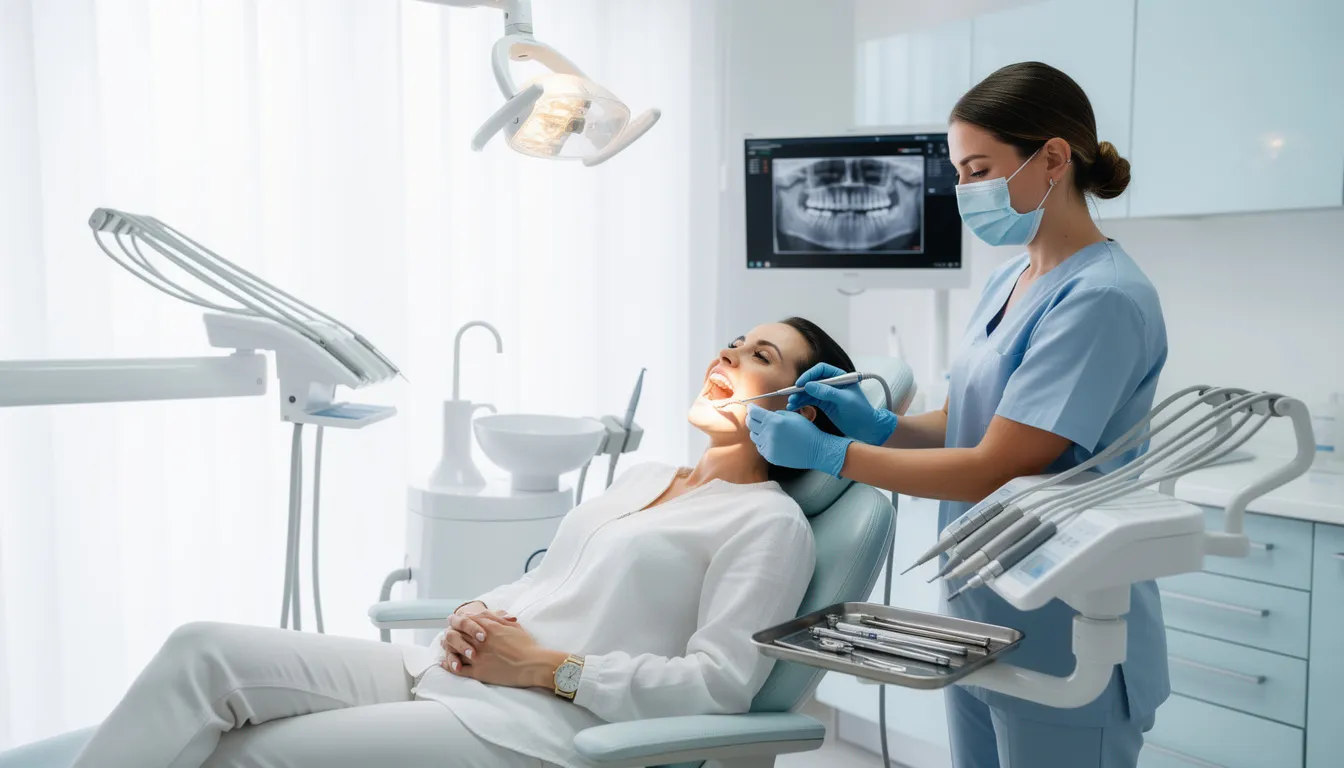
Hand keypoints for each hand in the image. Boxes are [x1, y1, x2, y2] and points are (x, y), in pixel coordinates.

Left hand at [444, 616, 565, 689]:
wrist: (532, 664)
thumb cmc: (526, 645)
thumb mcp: (513, 626)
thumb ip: (496, 618)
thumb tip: (483, 613)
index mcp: (488, 628)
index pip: (467, 620)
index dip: (460, 621)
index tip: (457, 622)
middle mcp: (479, 641)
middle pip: (457, 632)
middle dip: (452, 631)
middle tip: (449, 633)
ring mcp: (477, 657)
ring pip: (454, 649)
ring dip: (449, 647)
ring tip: (445, 647)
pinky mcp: (478, 671)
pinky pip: (457, 669)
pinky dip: (449, 665)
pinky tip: (444, 663)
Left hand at [747, 405, 853, 477]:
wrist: (815, 450)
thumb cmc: (806, 431)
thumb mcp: (792, 415)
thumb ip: (776, 414)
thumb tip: (764, 414)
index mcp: (774, 421)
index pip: (754, 412)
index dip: (751, 408)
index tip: (751, 407)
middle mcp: (768, 433)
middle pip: (750, 423)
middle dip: (751, 418)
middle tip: (755, 417)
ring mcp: (768, 446)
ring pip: (754, 436)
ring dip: (757, 431)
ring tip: (768, 430)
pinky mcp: (770, 456)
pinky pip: (760, 446)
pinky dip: (763, 442)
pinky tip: (773, 440)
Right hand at [787, 363, 896, 445]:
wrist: (866, 428)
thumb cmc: (861, 411)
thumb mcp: (845, 400)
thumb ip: (828, 392)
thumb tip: (809, 386)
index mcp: (840, 377)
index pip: (821, 370)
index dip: (809, 375)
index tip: (801, 384)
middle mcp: (832, 383)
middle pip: (812, 380)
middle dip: (801, 387)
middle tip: (791, 395)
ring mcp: (827, 394)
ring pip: (809, 391)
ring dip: (799, 396)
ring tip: (791, 404)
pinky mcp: (824, 404)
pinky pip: (809, 400)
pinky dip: (801, 403)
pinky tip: (794, 407)